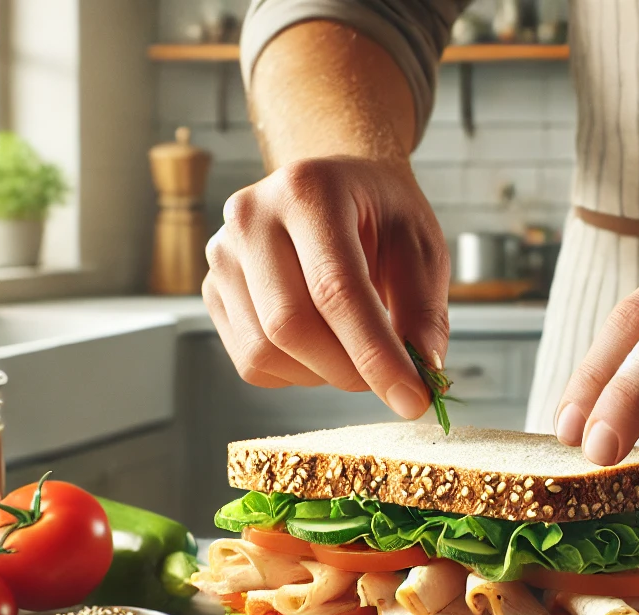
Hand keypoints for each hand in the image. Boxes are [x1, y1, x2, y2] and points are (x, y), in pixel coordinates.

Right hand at [202, 156, 448, 418]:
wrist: (337, 190)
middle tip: (391, 377)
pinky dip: (297, 373)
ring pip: (266, 352)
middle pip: (291, 326)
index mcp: (309, 190)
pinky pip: (253, 363)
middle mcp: (251, 216)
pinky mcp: (213, 292)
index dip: (376, 355)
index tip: (412, 400)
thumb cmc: (381, 217)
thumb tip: (423, 375)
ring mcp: (223, 255)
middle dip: (350, 370)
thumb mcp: (422, 249)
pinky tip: (323, 345)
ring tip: (355, 347)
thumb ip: (424, 311)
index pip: (336, 290)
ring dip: (324, 373)